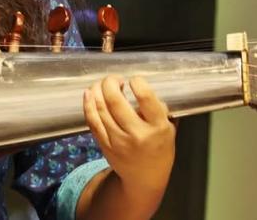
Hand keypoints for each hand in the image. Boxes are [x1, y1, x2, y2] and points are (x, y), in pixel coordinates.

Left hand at [83, 75, 175, 209]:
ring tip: (102, 84)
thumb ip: (158, 110)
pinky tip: (89, 93)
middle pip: (116, 101)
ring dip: (98, 90)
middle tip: (114, 79)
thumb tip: (141, 89)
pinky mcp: (104, 144)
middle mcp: (137, 134)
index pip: (146, 99)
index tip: (134, 79)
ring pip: (100, 109)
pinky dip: (88, 104)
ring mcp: (118, 140)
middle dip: (111, 83)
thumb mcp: (168, 130)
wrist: (145, 178)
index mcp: (157, 128)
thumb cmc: (159, 149)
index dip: (137, 82)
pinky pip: (92, 120)